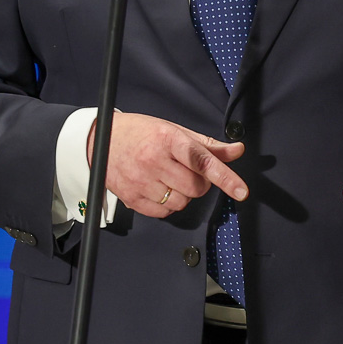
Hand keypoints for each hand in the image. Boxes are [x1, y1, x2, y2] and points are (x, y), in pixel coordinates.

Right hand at [92, 111, 246, 218]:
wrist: (100, 140)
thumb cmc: (140, 133)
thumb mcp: (173, 131)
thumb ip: (207, 145)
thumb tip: (237, 151)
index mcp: (167, 138)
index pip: (202, 161)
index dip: (225, 177)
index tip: (242, 191)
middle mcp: (153, 160)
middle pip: (196, 187)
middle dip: (198, 183)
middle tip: (185, 171)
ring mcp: (141, 180)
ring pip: (181, 202)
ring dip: (182, 194)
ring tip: (168, 178)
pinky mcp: (131, 197)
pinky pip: (164, 213)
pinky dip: (167, 205)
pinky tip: (157, 188)